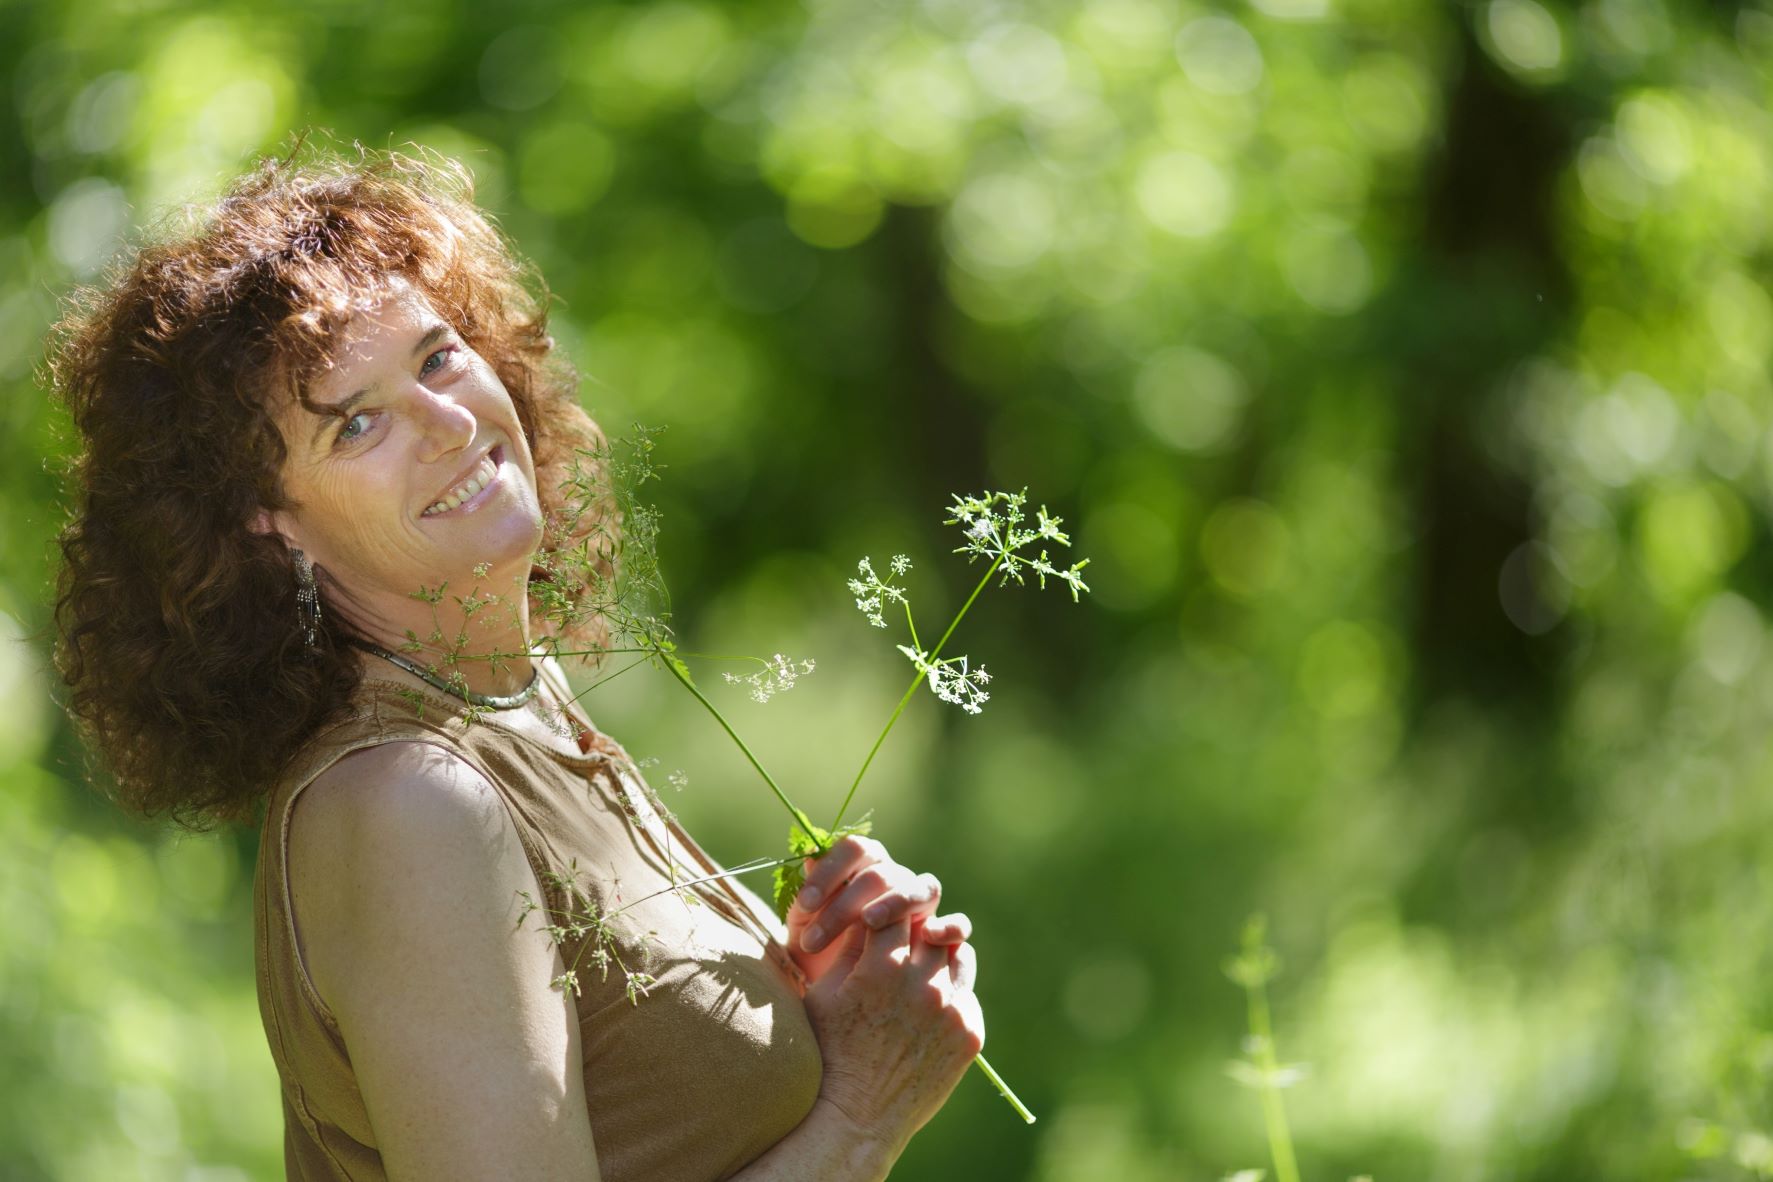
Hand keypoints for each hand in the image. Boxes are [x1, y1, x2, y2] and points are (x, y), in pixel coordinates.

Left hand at [785, 835, 970, 987]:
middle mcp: (895, 882)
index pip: (856, 850)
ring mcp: (922, 909)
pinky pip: (958, 925)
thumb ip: (807, 902)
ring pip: (923, 888)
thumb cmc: (815, 964)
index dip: (831, 870)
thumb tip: (810, 860)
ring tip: (869, 923)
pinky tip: (929, 937)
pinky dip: (950, 926)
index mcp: (862, 870)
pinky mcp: (940, 939)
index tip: (805, 904)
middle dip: (846, 904)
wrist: (835, 1009)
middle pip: (882, 873)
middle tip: (814, 940)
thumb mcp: (803, 934)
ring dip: (896, 902)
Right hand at [800, 913, 984, 1155]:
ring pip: (958, 953)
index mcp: (882, 967)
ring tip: (920, 970)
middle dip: (915, 933)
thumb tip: (867, 912)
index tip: (880, 922)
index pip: (896, 911)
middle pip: (931, 928)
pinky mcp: (970, 1032)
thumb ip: (849, 948)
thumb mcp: (824, 994)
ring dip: (940, 955)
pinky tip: (928, 1008)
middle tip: (901, 945)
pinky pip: (966, 993)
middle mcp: (923, 983)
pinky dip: (950, 994)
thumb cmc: (829, 1052)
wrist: (859, 1117)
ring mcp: (951, 1008)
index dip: (887, 912)